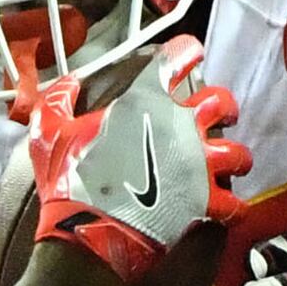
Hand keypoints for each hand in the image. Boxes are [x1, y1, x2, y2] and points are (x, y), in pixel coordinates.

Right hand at [22, 39, 249, 285]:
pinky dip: (232, 208)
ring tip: (230, 165)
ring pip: (238, 154)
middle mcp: (180, 126)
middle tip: (219, 116)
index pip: (178, 57)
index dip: (186, 52)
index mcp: (146, 101)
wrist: (87, 232)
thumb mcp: (48, 132)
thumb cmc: (68, 181)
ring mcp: (196, 164)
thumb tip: (68, 83)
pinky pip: (233, 203)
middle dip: (224, 107)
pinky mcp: (203, 202)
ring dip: (236, 158)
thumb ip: (58, 100)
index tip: (189, 55)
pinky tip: (227, 210)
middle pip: (221, 102)